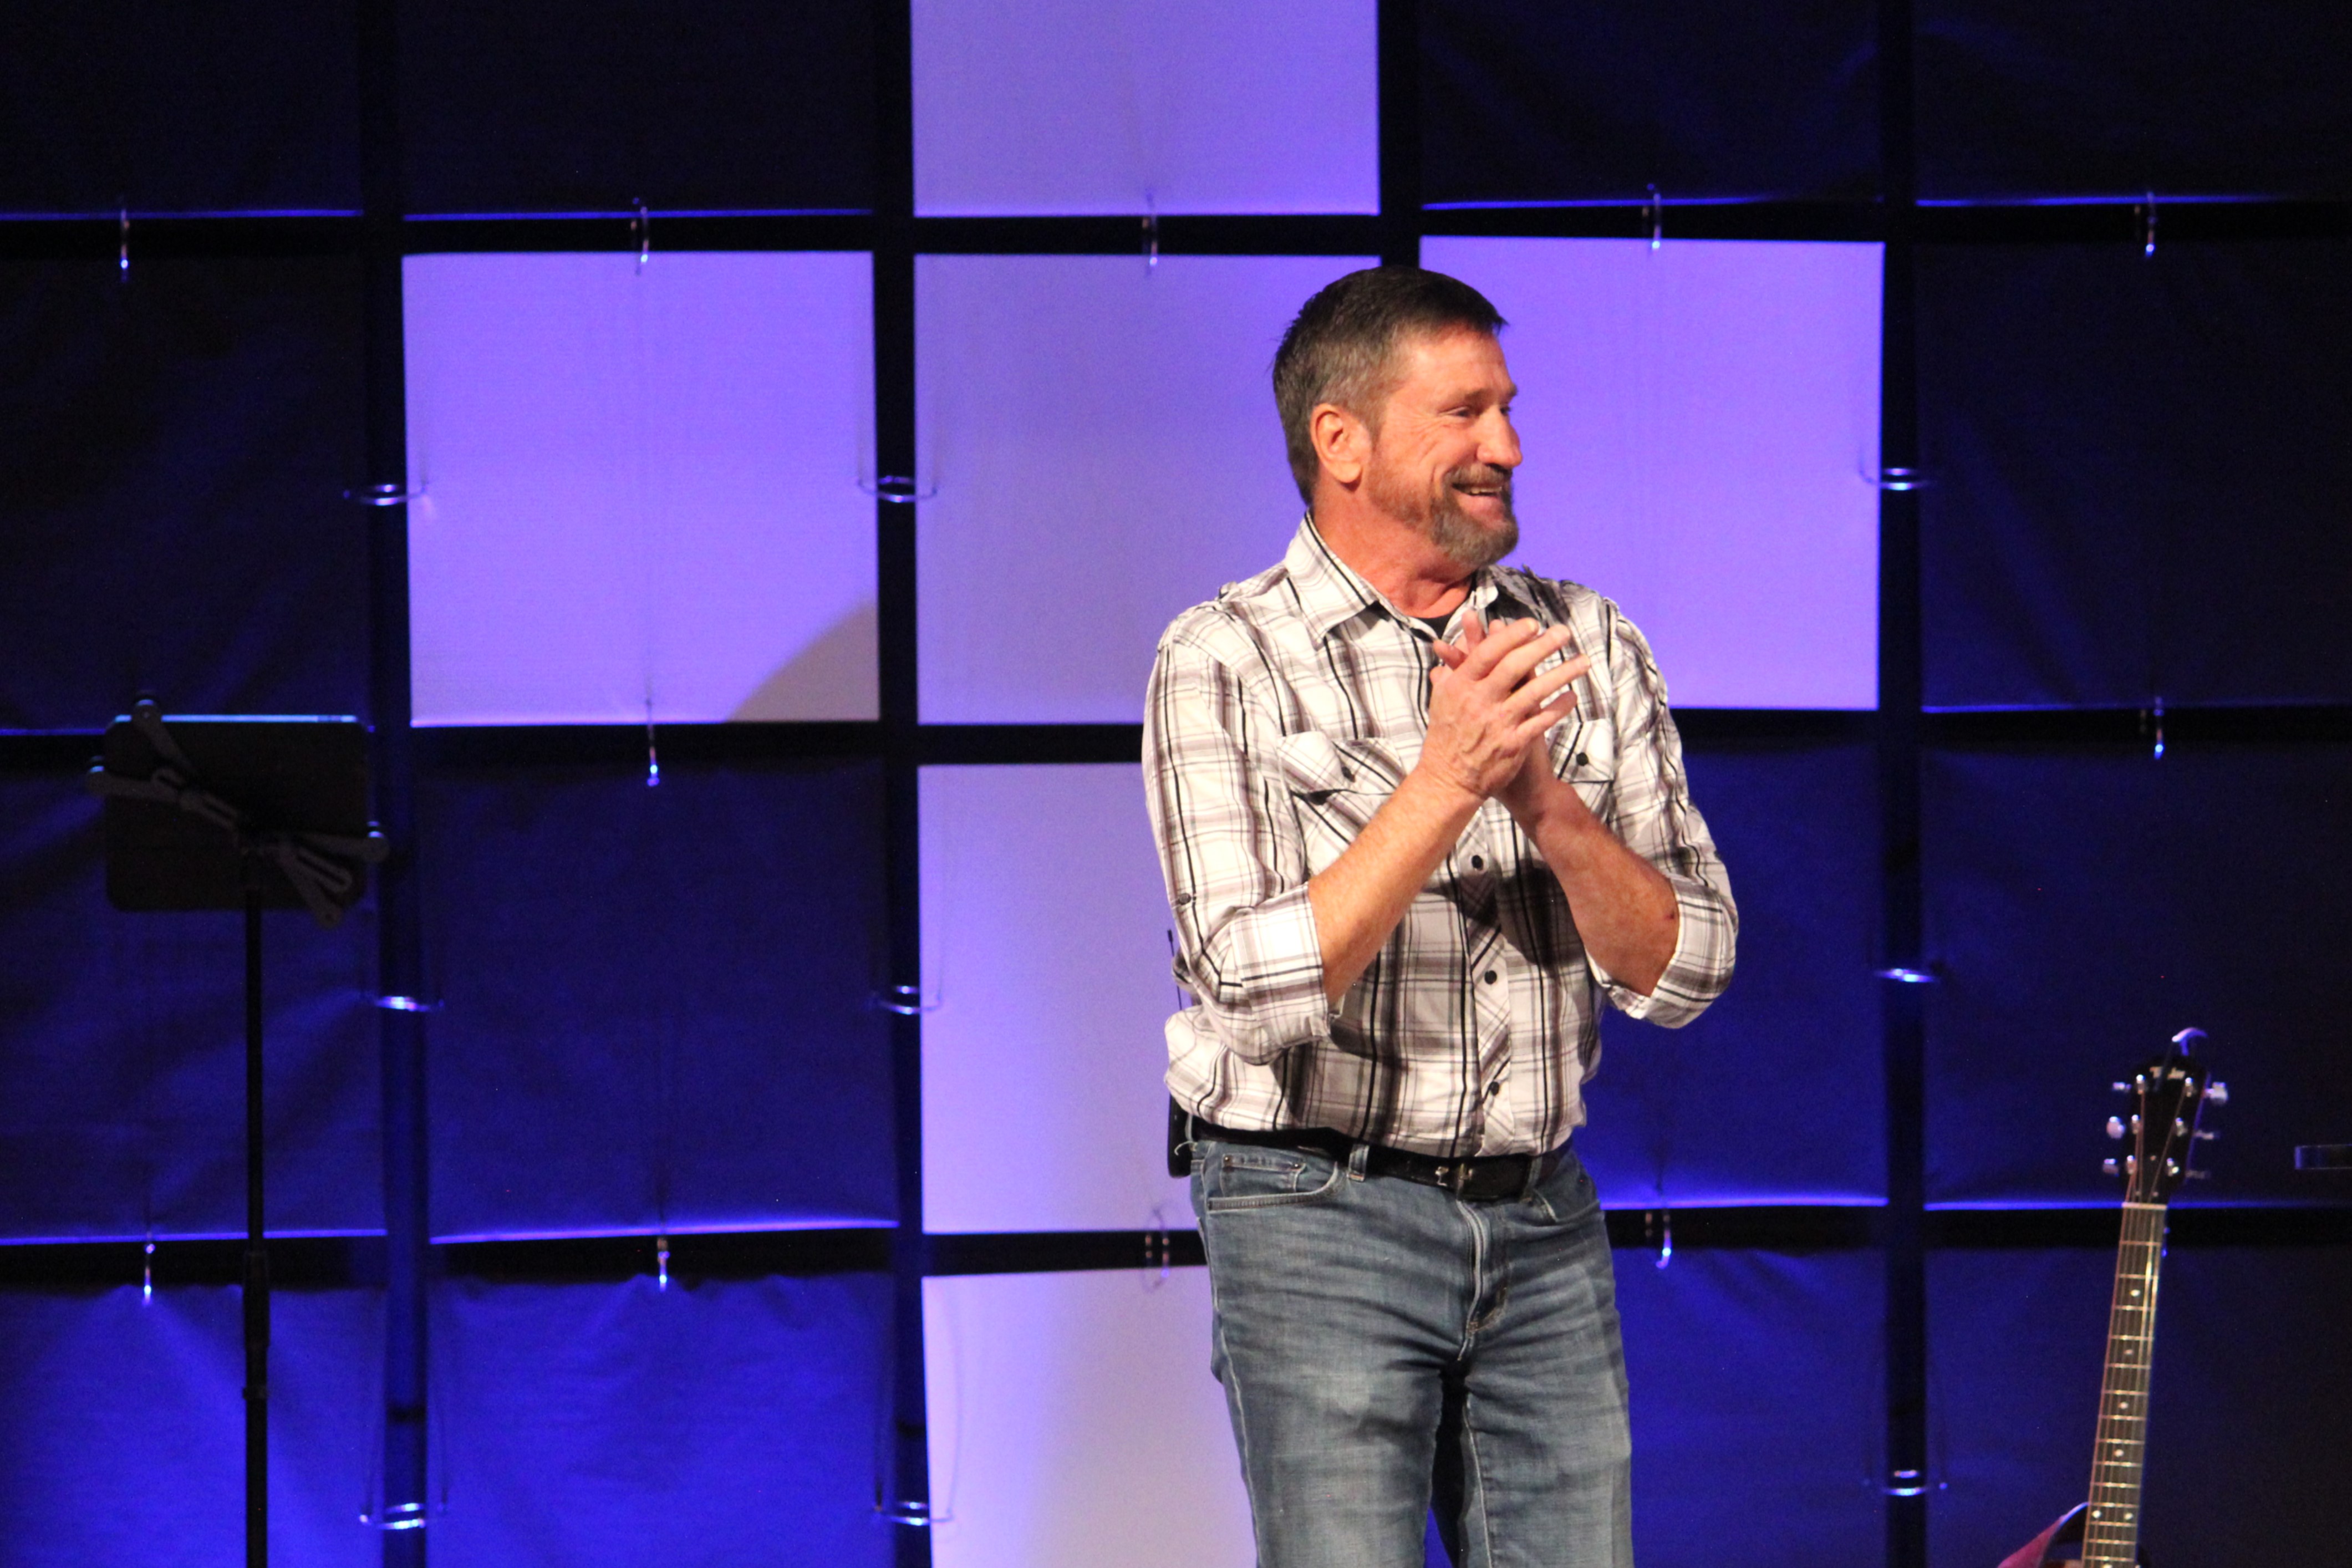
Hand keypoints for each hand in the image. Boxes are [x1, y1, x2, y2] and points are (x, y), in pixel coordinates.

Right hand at [1418, 613, 1590, 804]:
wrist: (1449, 781)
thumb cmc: (1445, 739)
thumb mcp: (1439, 704)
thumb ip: (1448, 677)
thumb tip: (1445, 655)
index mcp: (1460, 687)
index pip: (1487, 653)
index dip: (1510, 636)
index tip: (1532, 624)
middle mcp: (1479, 702)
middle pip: (1514, 666)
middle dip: (1542, 646)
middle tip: (1564, 632)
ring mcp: (1498, 723)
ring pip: (1535, 692)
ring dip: (1562, 673)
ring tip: (1583, 661)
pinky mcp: (1513, 744)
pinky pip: (1542, 721)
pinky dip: (1559, 707)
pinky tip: (1573, 696)